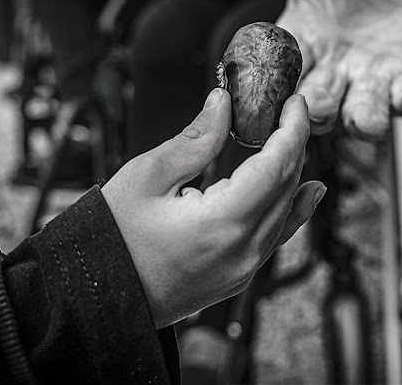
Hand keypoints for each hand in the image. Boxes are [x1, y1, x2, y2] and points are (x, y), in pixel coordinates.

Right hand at [101, 89, 324, 327]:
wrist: (93, 299)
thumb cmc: (110, 238)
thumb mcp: (148, 176)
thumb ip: (196, 138)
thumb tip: (224, 102)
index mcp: (223, 222)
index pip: (278, 165)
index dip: (293, 129)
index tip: (295, 102)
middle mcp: (243, 251)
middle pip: (287, 186)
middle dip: (295, 144)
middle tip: (290, 112)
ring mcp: (243, 269)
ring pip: (287, 211)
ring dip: (293, 172)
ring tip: (294, 139)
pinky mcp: (237, 277)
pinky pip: (277, 236)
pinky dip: (295, 209)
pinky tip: (309, 190)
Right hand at [198, 0, 401, 138]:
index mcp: (301, 50)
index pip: (276, 75)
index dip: (268, 88)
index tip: (262, 90)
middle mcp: (334, 78)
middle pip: (317, 108)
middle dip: (316, 111)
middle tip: (315, 108)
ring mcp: (375, 88)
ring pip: (363, 118)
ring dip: (364, 120)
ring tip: (365, 120)